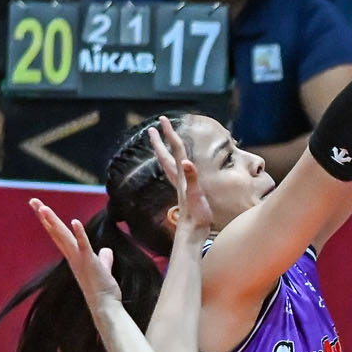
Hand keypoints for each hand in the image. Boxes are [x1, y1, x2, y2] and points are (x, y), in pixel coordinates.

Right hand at [29, 199, 120, 308]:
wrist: (105, 306)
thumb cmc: (103, 289)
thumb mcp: (102, 268)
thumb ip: (103, 258)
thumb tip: (106, 250)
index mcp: (74, 256)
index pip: (59, 234)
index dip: (49, 221)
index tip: (40, 207)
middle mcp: (72, 256)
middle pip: (55, 231)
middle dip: (44, 215)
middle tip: (33, 200)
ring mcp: (79, 259)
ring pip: (64, 236)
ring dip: (53, 222)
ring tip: (43, 207)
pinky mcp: (90, 262)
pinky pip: (83, 245)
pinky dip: (79, 233)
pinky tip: (74, 221)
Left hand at [146, 117, 211, 238]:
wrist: (192, 232)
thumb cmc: (196, 215)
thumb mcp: (196, 195)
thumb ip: (192, 178)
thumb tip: (188, 162)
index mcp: (182, 175)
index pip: (176, 149)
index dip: (170, 134)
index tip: (163, 120)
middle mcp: (179, 178)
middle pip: (167, 155)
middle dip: (161, 140)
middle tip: (154, 127)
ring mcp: (181, 185)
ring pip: (169, 163)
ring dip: (164, 151)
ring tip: (159, 143)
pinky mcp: (184, 192)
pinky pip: (176, 172)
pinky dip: (174, 164)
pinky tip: (176, 166)